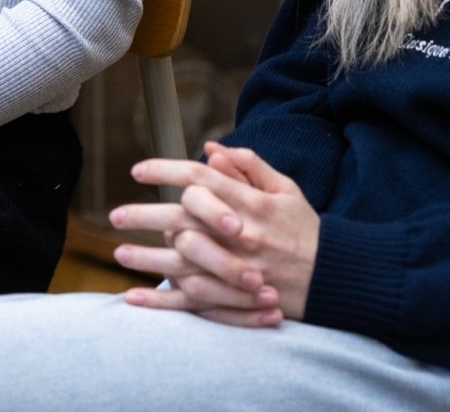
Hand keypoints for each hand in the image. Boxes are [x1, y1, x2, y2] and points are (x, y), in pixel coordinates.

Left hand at [108, 145, 319, 324]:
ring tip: (119, 252)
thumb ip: (248, 166)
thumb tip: (211, 148)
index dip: (163, 170)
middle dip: (143, 214)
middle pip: (180, 218)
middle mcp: (239, 235)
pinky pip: (189, 301)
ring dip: (145, 257)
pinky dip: (159, 300)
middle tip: (115, 214)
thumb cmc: (307, 230)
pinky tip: (132, 296)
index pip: (198, 179)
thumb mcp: (285, 189)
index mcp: (250, 204)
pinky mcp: (234, 299)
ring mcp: (234, 269)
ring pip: (180, 260)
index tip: (137, 170)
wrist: (334, 279)